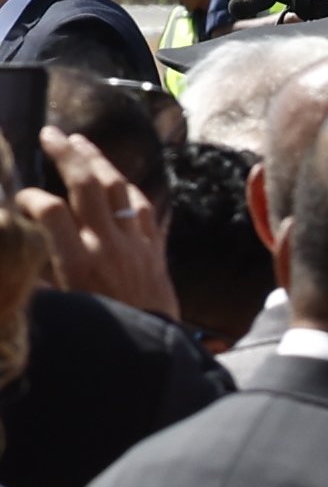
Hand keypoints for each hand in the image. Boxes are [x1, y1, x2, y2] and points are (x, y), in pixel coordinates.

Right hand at [15, 128, 177, 317]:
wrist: (151, 352)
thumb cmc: (98, 335)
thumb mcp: (60, 306)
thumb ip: (36, 276)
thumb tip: (14, 252)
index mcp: (77, 263)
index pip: (49, 211)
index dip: (30, 199)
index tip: (19, 200)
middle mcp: (108, 246)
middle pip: (88, 186)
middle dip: (67, 155)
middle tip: (50, 134)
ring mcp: (135, 245)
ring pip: (119, 189)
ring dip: (99, 162)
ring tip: (81, 141)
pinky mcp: (154, 250)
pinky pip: (143, 209)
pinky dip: (129, 189)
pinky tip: (118, 178)